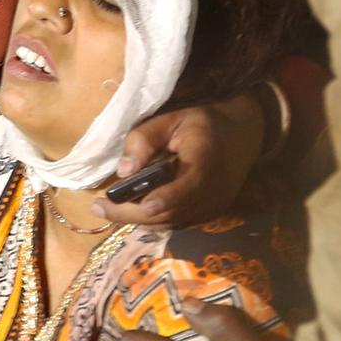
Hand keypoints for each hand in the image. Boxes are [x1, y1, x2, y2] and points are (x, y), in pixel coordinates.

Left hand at [92, 89, 265, 228]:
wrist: (242, 136)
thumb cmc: (203, 123)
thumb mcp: (172, 118)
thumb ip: (145, 139)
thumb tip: (123, 171)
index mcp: (206, 160)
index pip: (189, 185)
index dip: (167, 198)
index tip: (144, 205)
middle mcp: (213, 190)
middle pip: (170, 211)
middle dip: (131, 213)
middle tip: (98, 207)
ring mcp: (212, 207)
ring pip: (169, 221)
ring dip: (137, 218)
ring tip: (107, 208)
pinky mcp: (208, 215)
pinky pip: (175, 222)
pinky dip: (152, 218)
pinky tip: (131, 208)